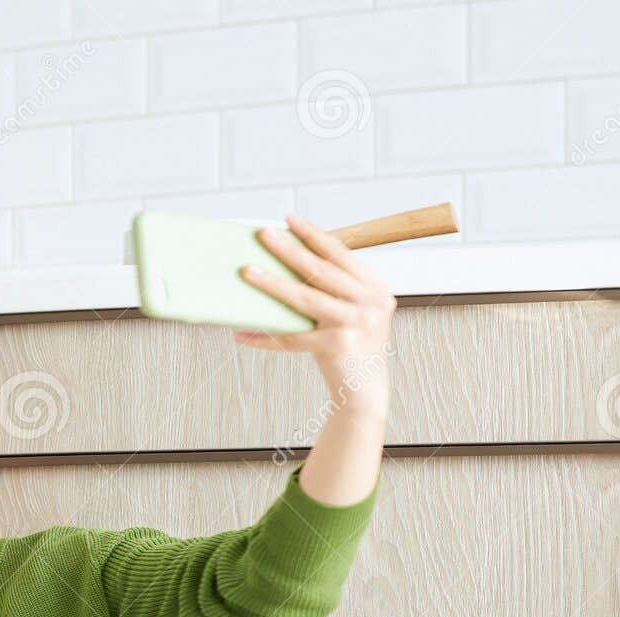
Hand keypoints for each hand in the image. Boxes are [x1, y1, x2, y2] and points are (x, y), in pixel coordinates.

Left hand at [234, 214, 395, 416]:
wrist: (364, 394)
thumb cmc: (351, 352)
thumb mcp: (350, 316)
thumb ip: (331, 293)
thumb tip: (283, 269)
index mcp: (376, 289)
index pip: (341, 255)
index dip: (314, 235)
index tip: (290, 219)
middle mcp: (371, 303)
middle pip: (321, 271)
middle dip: (289, 250)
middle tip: (264, 235)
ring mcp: (357, 324)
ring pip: (305, 298)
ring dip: (273, 283)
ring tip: (247, 271)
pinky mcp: (339, 346)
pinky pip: (294, 337)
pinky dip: (266, 337)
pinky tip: (243, 334)